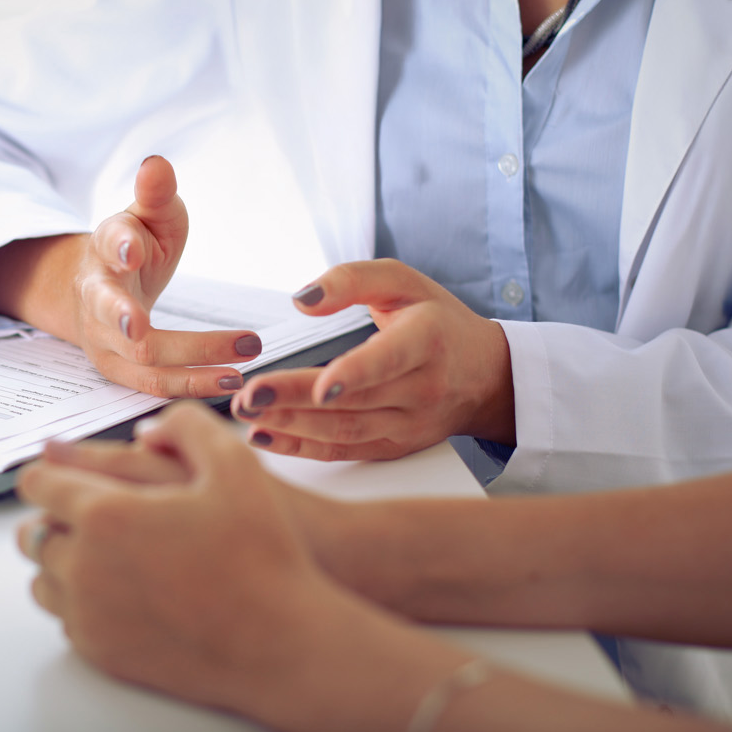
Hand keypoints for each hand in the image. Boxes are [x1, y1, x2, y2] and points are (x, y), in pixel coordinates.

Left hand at [15, 401, 336, 709]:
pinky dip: (80, 602)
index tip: (63, 472)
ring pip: (42, 582)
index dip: (50, 471)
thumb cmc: (263, 553)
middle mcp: (84, 566)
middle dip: (53, 518)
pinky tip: (117, 591)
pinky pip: (66, 620)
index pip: (39, 483)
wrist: (281, 643)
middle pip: (31, 534)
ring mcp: (89, 615)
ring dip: (60, 562)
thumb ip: (186, 426)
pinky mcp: (102, 653)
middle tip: (85, 511)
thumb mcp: (235, 465)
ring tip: (98, 552)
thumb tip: (146, 429)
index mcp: (106, 513)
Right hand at [70, 155, 260, 396]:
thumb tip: (157, 163)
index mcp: (105, 249)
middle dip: (124, 318)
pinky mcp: (119, 369)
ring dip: (189, 365)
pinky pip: (154, 384)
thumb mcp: (148, 214)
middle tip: (142, 326)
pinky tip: (231, 381)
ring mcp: (104, 338)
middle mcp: (96, 296)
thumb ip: (156, 193)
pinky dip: (192, 386)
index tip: (133, 249)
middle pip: (107, 310)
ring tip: (235, 370)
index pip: (108, 243)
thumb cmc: (134, 245)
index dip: (119, 246)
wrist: (96, 289)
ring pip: (139, 358)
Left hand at [230, 259, 514, 460]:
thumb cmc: (436, 321)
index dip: (355, 374)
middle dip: (296, 400)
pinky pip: (344, 451)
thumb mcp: (403, 282)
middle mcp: (422, 389)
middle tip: (248, 395)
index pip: (389, 361)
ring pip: (346, 432)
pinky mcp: (394, 446)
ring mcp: (409, 425)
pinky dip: (301, 447)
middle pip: (354, 401)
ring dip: (292, 426)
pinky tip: (265, 436)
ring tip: (246, 415)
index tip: (319, 384)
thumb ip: (352, 280)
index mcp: (426, 340)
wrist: (484, 376)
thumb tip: (303, 299)